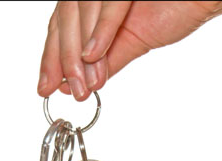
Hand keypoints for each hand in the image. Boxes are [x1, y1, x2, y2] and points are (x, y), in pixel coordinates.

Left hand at [38, 1, 221, 100]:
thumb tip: (76, 86)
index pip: (60, 28)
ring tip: (85, 82)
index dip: (50, 59)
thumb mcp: (129, 43)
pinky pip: (109, 4)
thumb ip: (102, 63)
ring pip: (80, 12)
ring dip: (79, 51)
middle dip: (62, 60)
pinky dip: (100, 32)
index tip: (46, 87)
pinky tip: (94, 55)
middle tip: (69, 91)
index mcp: (94, 2)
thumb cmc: (174, 8)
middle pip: (64, 20)